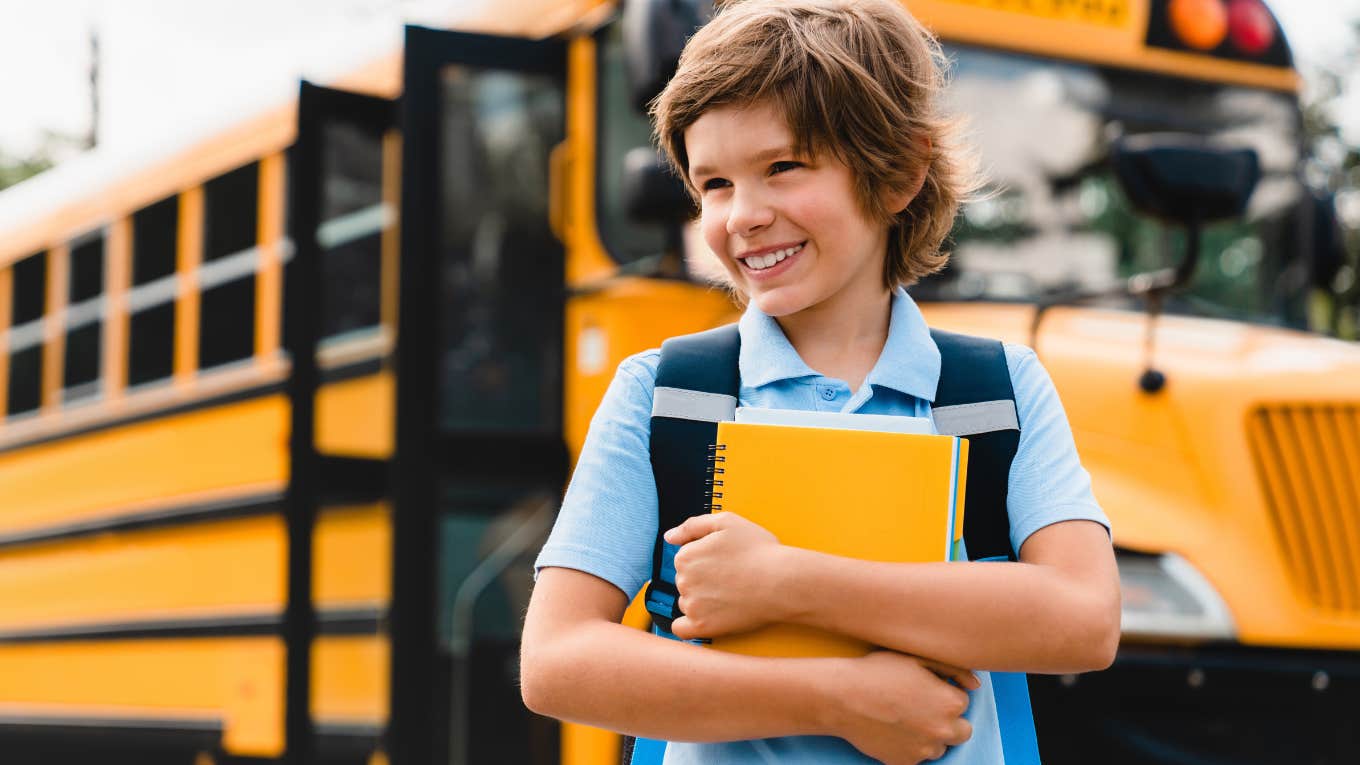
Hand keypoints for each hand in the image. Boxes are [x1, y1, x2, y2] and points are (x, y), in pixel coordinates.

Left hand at [663, 512, 784, 639]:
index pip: (686, 559)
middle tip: (731, 578)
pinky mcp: (702, 626)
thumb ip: (693, 526)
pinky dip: (689, 625)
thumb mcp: (726, 522)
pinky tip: (705, 619)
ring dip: (701, 601)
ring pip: (687, 603)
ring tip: (729, 596)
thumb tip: (670, 536)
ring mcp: (692, 605)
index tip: (725, 562)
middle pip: (686, 581)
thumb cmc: (759, 550)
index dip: (706, 559)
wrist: (782, 582)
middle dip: (703, 580)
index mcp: (686, 556)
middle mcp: (683, 581)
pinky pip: (682, 629)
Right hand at [823, 651, 977, 763]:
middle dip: (946, 721)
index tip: (924, 690)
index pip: (962, 702)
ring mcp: (924, 750)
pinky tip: (891, 730)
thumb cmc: (877, 672)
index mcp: (950, 703)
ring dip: (928, 736)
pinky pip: (915, 758)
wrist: (842, 697)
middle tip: (921, 709)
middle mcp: (942, 731)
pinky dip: (907, 748)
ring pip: (938, 747)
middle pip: (960, 732)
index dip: (943, 694)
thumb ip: (953, 669)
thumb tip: (976, 684)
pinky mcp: (904, 763)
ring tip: (902, 718)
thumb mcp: (916, 658)